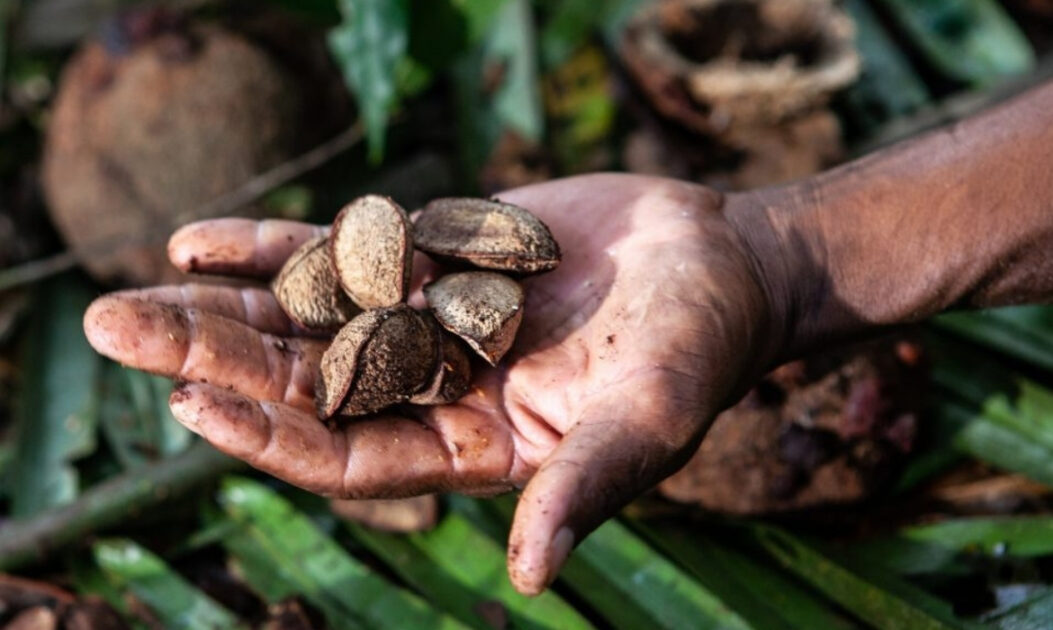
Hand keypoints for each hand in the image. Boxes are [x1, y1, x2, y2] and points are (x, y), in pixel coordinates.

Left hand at [83, 173, 783, 594]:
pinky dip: (271, 247)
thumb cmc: (696, 350)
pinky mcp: (433, 258)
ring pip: (306, 321)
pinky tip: (199, 240)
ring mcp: (427, 322)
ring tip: (132, 295)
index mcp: (474, 449)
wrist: (714, 263)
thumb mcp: (648, 422)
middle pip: (306, 386)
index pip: (352, 457)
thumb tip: (531, 575)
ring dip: (221, 310)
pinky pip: (338, 255)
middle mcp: (435, 391)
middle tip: (115, 330)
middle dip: (215, 362)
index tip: (190, 408)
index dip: (273, 438)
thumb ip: (586, 485)